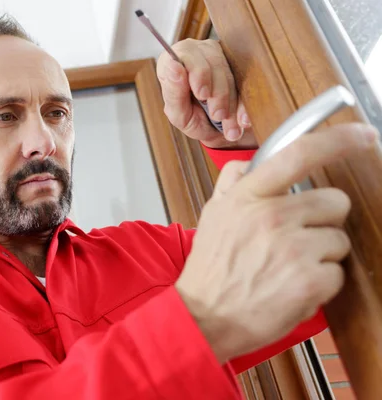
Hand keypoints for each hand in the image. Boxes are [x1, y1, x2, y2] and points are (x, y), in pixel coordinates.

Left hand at [156, 39, 257, 148]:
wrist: (217, 131)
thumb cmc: (192, 119)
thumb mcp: (179, 114)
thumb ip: (173, 92)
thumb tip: (173, 65)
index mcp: (173, 61)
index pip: (185, 55)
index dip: (198, 73)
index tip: (203, 95)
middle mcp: (195, 53)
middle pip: (213, 64)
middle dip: (218, 94)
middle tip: (218, 116)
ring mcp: (218, 54)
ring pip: (230, 72)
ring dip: (232, 101)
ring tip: (228, 124)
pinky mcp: (238, 63)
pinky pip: (246, 80)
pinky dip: (244, 103)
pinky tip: (242, 120)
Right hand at [174, 122, 378, 362]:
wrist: (205, 316)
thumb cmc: (211, 269)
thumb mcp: (212, 215)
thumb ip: (233, 183)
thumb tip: (250, 162)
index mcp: (249, 197)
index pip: (299, 154)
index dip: (338, 139)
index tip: (361, 134)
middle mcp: (272, 217)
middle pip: (335, 201)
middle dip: (324, 219)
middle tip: (298, 236)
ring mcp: (293, 249)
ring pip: (338, 240)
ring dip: (321, 254)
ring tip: (288, 267)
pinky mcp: (309, 282)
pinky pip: (338, 274)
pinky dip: (320, 284)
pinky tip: (292, 286)